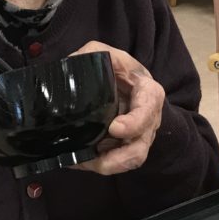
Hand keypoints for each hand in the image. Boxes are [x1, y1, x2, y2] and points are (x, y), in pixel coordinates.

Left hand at [72, 41, 164, 175]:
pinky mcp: (127, 146)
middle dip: (119, 158)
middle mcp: (148, 119)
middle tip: (93, 160)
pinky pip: (118, 162)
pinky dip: (99, 164)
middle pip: (141, 146)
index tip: (115, 128)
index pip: (148, 109)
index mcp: (147, 92)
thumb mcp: (105, 53)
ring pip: (130, 160)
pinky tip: (79, 161)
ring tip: (81, 162)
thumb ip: (91, 55)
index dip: (134, 122)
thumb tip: (69, 66)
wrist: (123, 82)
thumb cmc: (117, 68)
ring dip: (106, 166)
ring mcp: (140, 136)